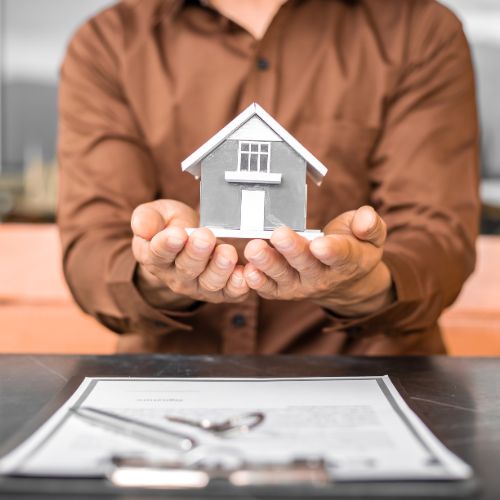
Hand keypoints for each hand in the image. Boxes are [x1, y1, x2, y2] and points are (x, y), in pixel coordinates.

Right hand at [131, 200, 248, 308]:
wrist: (190, 242)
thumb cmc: (172, 226)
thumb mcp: (157, 214)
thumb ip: (147, 218)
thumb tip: (141, 226)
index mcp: (155, 257)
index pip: (159, 253)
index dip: (168, 245)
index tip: (177, 234)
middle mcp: (177, 277)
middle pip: (187, 268)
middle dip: (197, 253)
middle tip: (205, 236)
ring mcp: (200, 286)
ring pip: (210, 282)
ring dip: (220, 268)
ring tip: (227, 253)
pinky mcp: (222, 292)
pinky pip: (231, 293)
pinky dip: (239, 285)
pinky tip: (244, 273)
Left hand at [243, 206, 393, 316]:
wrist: (344, 281)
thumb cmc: (354, 248)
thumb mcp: (372, 236)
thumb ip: (370, 226)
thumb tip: (366, 219)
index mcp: (348, 262)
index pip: (341, 256)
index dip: (331, 251)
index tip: (320, 244)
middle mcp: (323, 277)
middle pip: (306, 265)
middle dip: (292, 250)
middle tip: (279, 235)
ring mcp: (301, 285)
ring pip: (283, 276)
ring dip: (267, 263)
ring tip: (254, 248)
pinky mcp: (282, 290)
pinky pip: (268, 289)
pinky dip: (257, 281)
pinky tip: (247, 270)